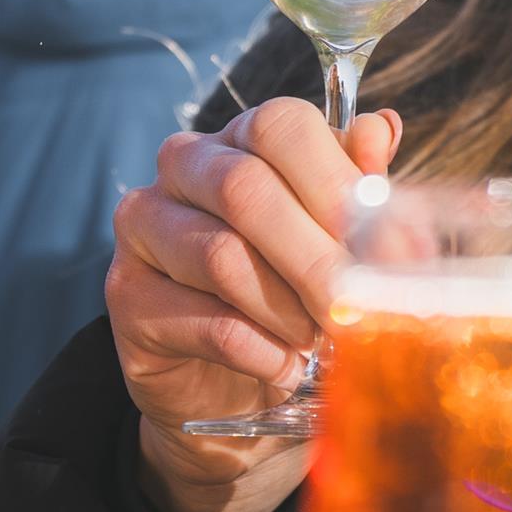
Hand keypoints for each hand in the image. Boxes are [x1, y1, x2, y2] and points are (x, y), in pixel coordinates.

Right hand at [107, 97, 398, 511]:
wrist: (231, 386)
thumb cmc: (291, 295)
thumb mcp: (337, 239)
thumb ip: (359, 186)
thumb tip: (382, 128)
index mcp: (241, 138)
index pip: (281, 125)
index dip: (337, 184)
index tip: (385, 246)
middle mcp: (183, 167)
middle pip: (245, 189)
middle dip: (315, 259)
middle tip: (355, 308)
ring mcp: (144, 226)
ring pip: (222, 258)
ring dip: (286, 311)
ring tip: (317, 342)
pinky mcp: (127, 295)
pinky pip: (205, 321)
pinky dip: (261, 353)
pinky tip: (287, 369)